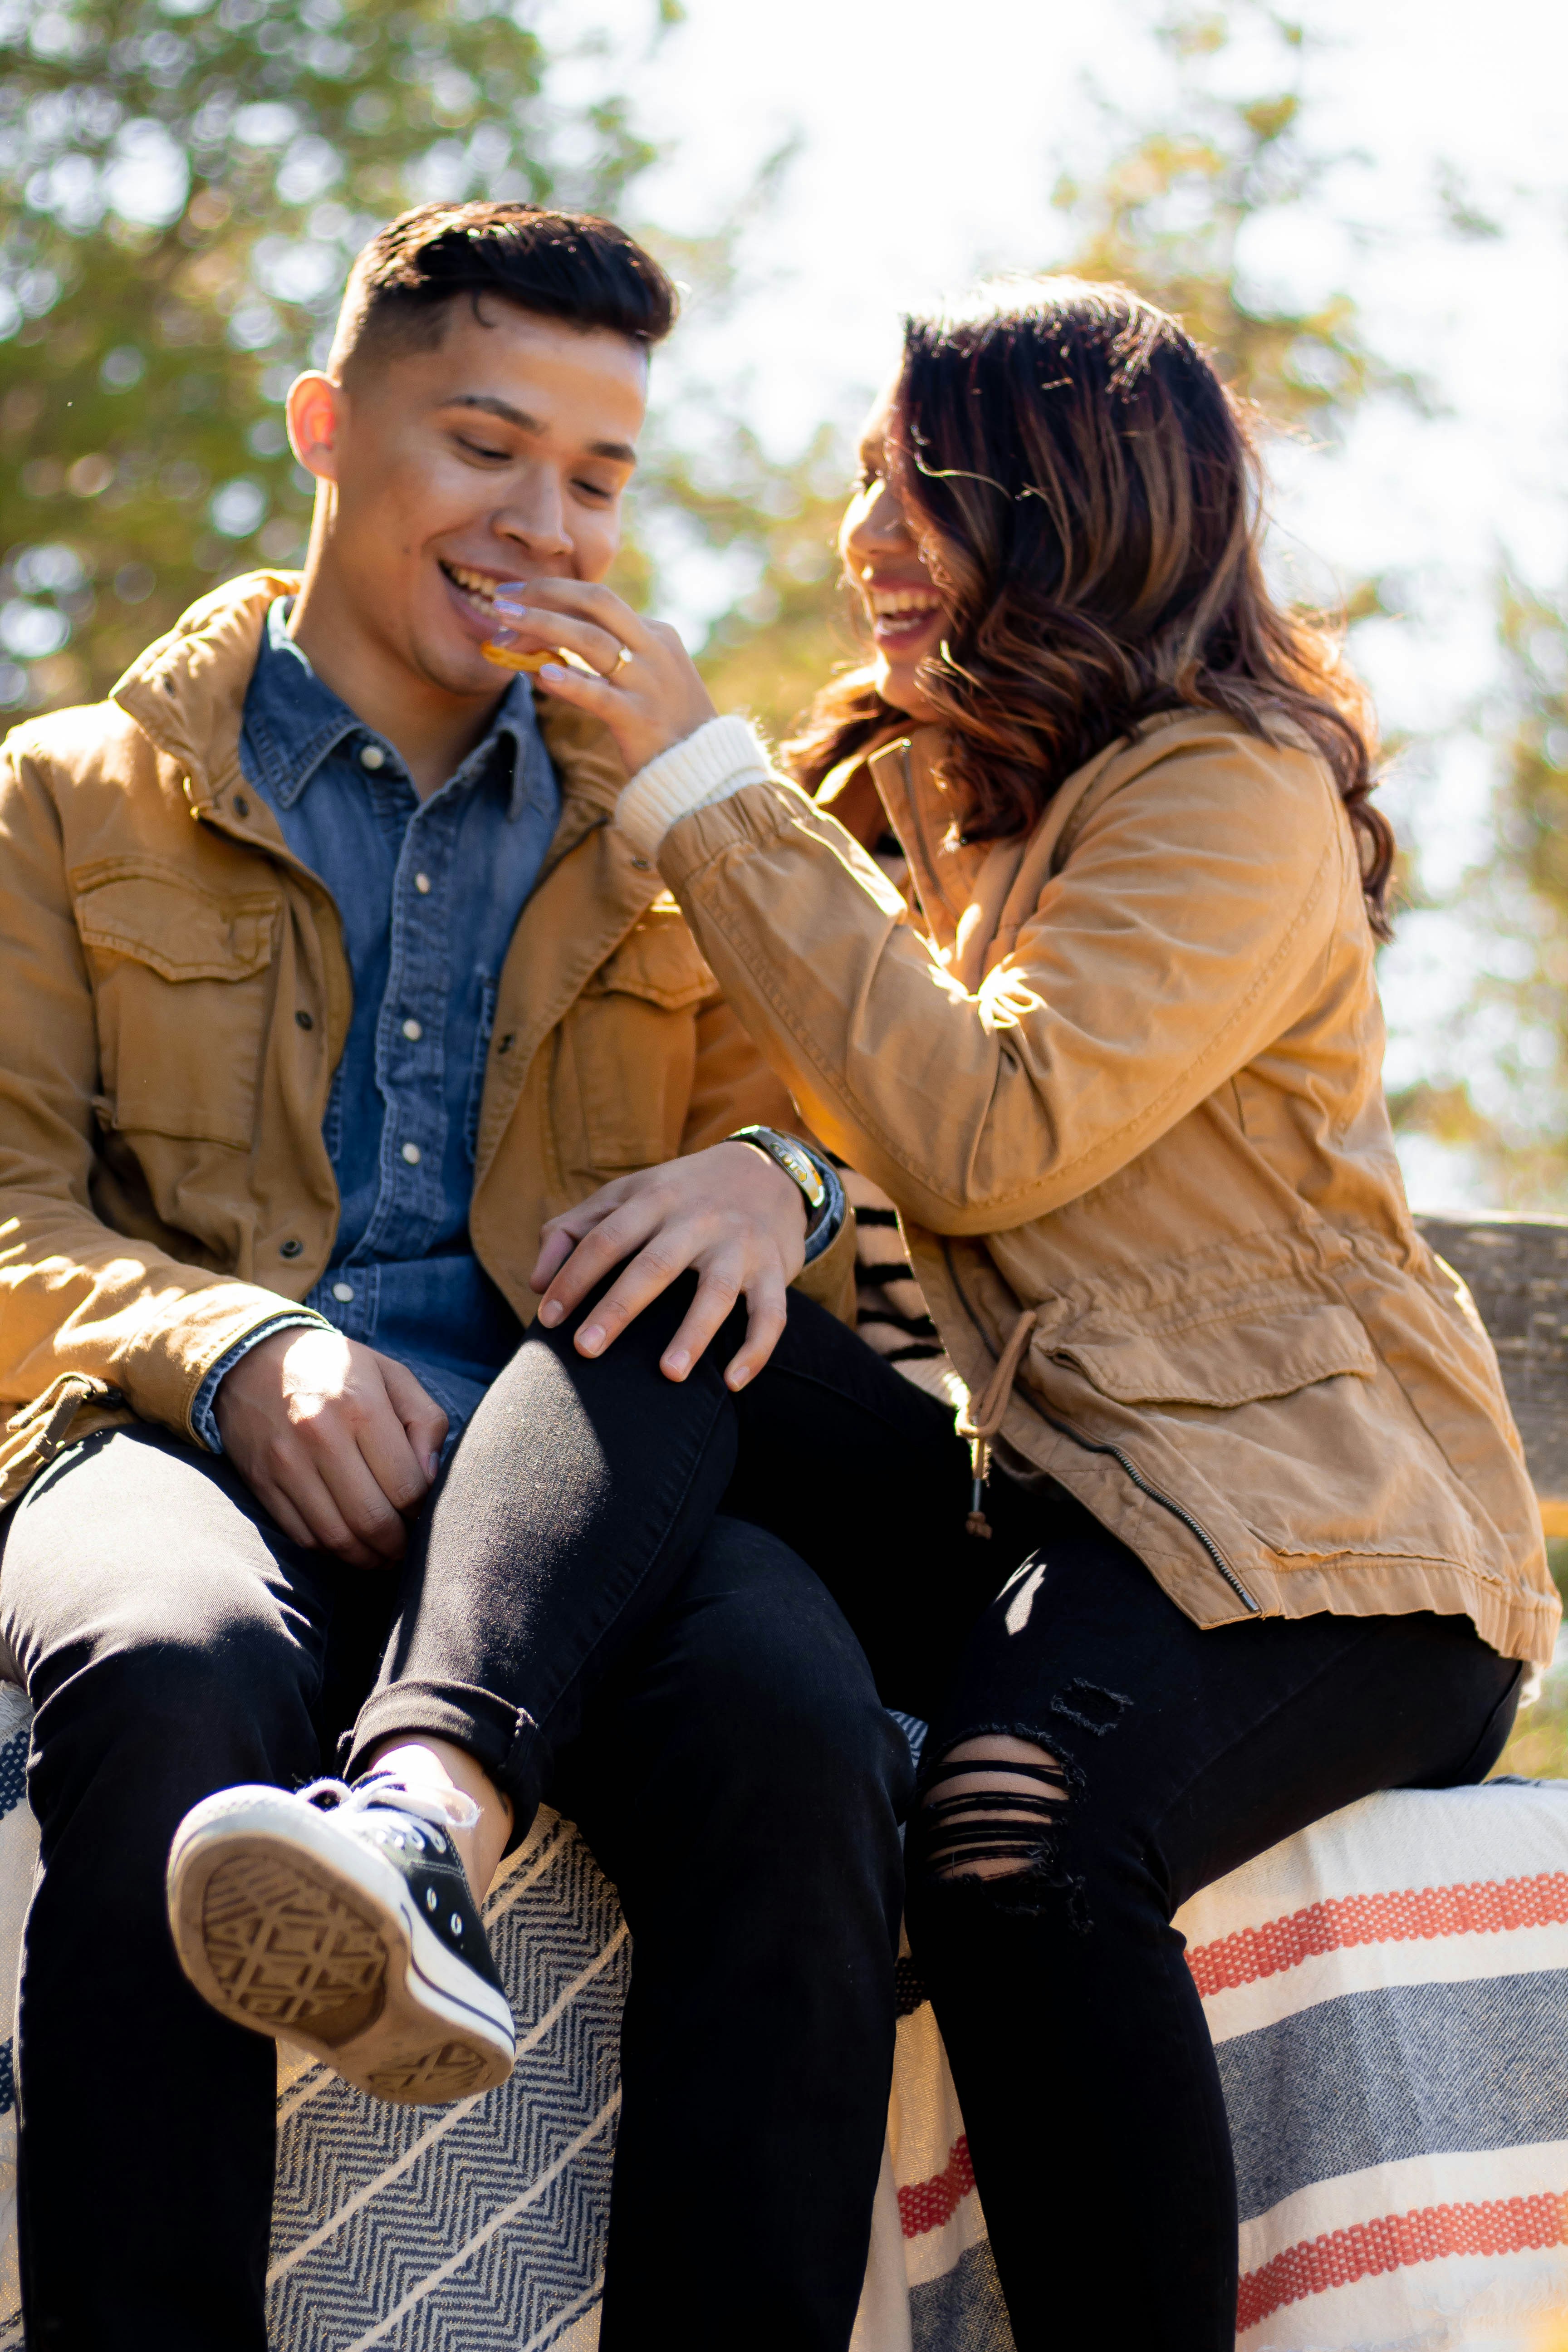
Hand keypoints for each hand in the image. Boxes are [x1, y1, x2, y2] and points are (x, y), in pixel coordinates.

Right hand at [215, 1327, 447, 1568]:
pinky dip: (331, 1551)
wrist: (251, 1356)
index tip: (425, 1513)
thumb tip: (431, 1480)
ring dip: (368, 1558)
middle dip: (398, 1545)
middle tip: (409, 1546)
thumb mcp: (391, 1375)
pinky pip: (303, 1536)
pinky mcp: (262, 1483)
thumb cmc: (336, 1368)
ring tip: (384, 1555)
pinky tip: (349, 1544)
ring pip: (336, 1538)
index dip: (423, 1512)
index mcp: (361, 1407)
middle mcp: (321, 1437)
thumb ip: (425, 1422)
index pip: (406, 1486)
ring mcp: (286, 1464)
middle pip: (372, 1520)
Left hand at [486, 579, 716, 775]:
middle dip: (546, 593)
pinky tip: (540, 674)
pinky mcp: (640, 720)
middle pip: (597, 602)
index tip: (516, 595)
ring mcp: (649, 683)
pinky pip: (599, 695)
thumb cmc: (666, 726)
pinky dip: (570, 682)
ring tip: (504, 629)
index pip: (599, 601)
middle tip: (503, 599)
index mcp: (656, 635)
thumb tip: (546, 652)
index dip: (553, 593)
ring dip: (543, 628)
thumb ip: (606, 659)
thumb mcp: (646, 679)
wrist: (706, 771)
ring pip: (591, 641)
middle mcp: (654, 650)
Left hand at [530, 1142, 808, 1388]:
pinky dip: (756, 1349)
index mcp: (655, 1199)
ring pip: (717, 1292)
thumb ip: (575, 1229)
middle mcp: (698, 1219)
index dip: (573, 1278)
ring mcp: (740, 1244)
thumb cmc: (681, 1192)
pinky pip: (770, 1314)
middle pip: (654, 1266)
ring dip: (693, 1335)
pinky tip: (733, 1383)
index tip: (547, 1319)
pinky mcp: (774, 1268)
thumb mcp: (628, 1194)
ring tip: (668, 1375)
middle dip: (618, 1308)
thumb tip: (535, 1283)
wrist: (767, 1168)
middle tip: (585, 1350)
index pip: (605, 1240)